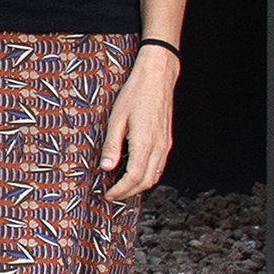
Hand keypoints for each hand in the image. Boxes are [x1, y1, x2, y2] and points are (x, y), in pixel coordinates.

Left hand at [100, 46, 176, 200]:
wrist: (157, 78)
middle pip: (146, 181)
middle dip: (129, 192)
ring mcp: (165, 145)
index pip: (134, 178)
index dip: (121, 190)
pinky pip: (159, 165)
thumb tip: (106, 168)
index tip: (108, 195)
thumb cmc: (134, 94)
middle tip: (113, 195)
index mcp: (144, 143)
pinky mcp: (167, 141)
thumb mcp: (116, 118)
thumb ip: (112, 145)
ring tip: (121, 187)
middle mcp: (158, 148)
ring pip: (155, 176)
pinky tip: (135, 172)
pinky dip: (148, 175)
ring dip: (139, 186)